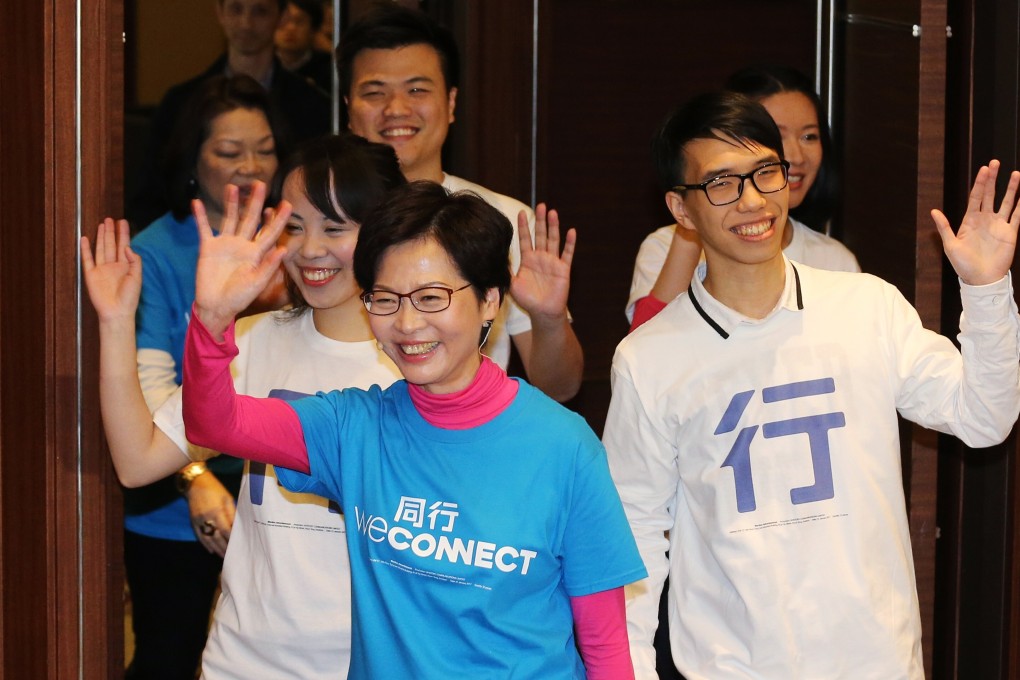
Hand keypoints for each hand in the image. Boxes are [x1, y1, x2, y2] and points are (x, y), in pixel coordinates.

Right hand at [80, 218, 141, 322]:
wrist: (117, 312)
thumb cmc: (129, 297)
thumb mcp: (137, 277)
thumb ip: (134, 261)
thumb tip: (127, 247)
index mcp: (126, 266)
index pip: (124, 245)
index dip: (123, 234)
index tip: (123, 222)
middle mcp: (113, 266)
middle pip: (111, 244)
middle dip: (111, 232)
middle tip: (110, 219)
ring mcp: (102, 269)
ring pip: (101, 249)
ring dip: (101, 237)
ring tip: (102, 224)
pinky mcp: (91, 275)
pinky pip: (87, 259)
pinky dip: (86, 249)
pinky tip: (85, 239)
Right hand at [186, 470, 235, 556]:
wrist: (195, 484)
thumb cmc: (215, 489)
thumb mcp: (227, 498)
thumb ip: (232, 513)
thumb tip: (237, 526)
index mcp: (216, 511)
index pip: (225, 529)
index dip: (231, 539)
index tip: (238, 546)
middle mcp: (206, 518)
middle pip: (216, 537)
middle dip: (224, 547)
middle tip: (232, 556)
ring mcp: (198, 521)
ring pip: (207, 539)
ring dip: (216, 548)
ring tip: (223, 556)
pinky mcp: (193, 522)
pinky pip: (199, 536)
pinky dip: (205, 545)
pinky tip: (211, 550)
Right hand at [192, 182, 290, 336]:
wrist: (216, 306)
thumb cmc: (239, 298)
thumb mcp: (257, 283)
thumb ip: (269, 266)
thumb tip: (284, 250)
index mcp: (256, 254)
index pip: (270, 232)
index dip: (278, 219)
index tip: (287, 204)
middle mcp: (242, 245)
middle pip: (250, 219)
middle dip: (255, 203)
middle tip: (260, 184)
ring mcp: (225, 245)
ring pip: (230, 219)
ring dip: (231, 204)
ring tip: (233, 187)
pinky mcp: (208, 248)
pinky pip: (204, 229)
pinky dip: (200, 217)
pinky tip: (196, 202)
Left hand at [510, 203, 575, 322]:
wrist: (543, 312)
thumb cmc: (527, 299)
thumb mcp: (512, 285)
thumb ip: (507, 271)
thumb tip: (496, 260)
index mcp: (528, 260)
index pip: (525, 239)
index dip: (523, 227)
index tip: (520, 213)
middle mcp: (541, 258)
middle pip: (540, 235)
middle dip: (540, 220)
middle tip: (541, 205)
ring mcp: (553, 262)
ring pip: (553, 240)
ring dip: (553, 226)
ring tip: (553, 212)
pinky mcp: (563, 269)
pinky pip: (567, 254)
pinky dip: (570, 243)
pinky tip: (571, 231)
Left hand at [933, 160, 1019, 285]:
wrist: (981, 279)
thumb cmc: (963, 265)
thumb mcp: (950, 245)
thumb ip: (944, 227)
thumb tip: (933, 211)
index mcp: (970, 221)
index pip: (976, 197)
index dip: (980, 183)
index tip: (984, 169)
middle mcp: (985, 220)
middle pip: (990, 195)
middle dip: (992, 179)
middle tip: (995, 163)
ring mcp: (999, 225)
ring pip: (1007, 202)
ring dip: (1011, 188)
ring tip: (1016, 174)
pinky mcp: (1010, 233)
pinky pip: (1018, 216)